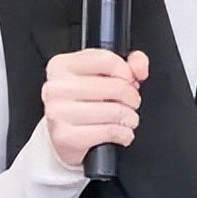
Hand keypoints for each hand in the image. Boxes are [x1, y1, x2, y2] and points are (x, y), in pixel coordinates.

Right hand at [42, 49, 149, 167]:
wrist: (59, 137)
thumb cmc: (81, 104)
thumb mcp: (99, 76)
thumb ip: (126, 64)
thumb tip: (140, 67)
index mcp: (61, 65)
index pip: (106, 60)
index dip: (127, 72)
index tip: (129, 80)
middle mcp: (56, 87)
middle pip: (115, 86)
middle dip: (132, 97)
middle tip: (130, 103)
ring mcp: (59, 112)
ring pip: (115, 111)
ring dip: (130, 117)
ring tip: (127, 119)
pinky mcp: (66, 136)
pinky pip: (110, 131)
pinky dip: (124, 134)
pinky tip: (121, 133)